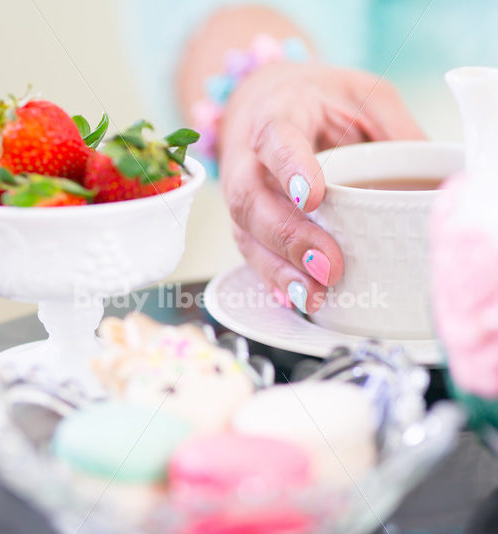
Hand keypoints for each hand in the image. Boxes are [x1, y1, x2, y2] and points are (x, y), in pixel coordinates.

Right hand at [219, 62, 424, 312]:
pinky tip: (295, 297)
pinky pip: (251, 252)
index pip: (276, 136)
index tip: (313, 197)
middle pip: (252, 199)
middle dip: (289, 237)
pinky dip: (272, 278)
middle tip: (328, 265)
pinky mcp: (246, 221)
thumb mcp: (364, 95)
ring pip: (246, 233)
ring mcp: (243, 191)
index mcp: (279, 112)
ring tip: (314, 294)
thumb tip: (431, 186)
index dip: (290, 167)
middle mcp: (249, 156)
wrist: (263, 104)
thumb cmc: (317, 101)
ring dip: (279, 269)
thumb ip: (395, 130)